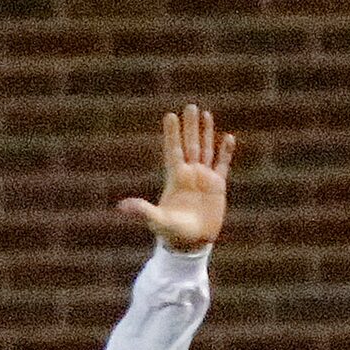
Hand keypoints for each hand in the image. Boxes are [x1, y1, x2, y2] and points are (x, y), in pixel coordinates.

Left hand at [116, 105, 234, 253]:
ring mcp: (204, 178)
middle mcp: (189, 174)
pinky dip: (225, 151)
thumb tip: (122, 207)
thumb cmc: (172, 233)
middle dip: (190, 126)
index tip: (170, 115)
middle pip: (190, 144)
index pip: (173, 150)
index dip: (172, 133)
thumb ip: (142, 211)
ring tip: (206, 114)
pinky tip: (227, 137)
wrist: (192, 243)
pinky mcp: (217, 187)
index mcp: (175, 178)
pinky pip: (222, 164)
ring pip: (205, 150)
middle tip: (191, 106)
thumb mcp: (157, 221)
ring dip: (206, 133)